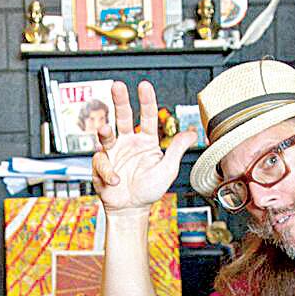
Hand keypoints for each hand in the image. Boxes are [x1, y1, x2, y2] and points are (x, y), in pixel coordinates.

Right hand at [92, 81, 195, 214]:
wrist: (131, 209)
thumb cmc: (149, 189)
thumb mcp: (168, 169)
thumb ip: (177, 149)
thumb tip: (192, 133)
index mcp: (146, 141)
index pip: (147, 116)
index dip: (146, 101)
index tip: (144, 86)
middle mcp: (128, 142)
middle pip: (123, 116)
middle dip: (120, 100)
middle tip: (117, 86)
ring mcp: (114, 152)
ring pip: (105, 134)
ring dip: (103, 131)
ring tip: (103, 129)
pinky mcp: (101, 165)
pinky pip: (101, 162)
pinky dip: (108, 172)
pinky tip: (115, 180)